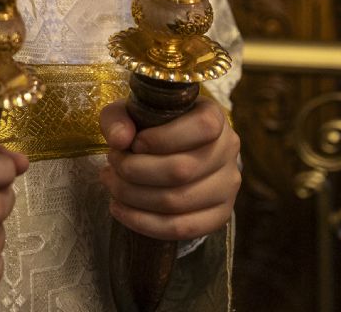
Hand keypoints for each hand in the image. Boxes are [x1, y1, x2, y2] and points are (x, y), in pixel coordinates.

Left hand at [99, 97, 240, 240]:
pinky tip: (120, 209)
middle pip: (182, 170)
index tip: (135, 143)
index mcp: (215, 116)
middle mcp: (228, 150)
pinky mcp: (220, 215)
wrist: (169, 153)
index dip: (163, 138)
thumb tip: (120, 140)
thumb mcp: (129, 112)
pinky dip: (145, 223)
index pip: (203, 126)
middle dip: (136, 170)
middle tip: (112, 164)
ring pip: (178, 201)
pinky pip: (183, 228)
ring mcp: (228, 186)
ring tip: (111, 183)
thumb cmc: (149, 127)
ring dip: (134, 196)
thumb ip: (118, 118)